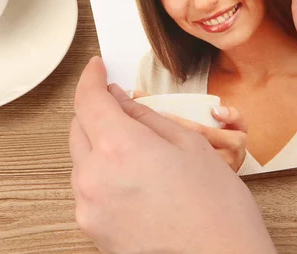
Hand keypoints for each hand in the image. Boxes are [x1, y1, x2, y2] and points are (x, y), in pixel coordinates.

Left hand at [70, 57, 276, 253]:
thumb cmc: (217, 211)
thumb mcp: (189, 145)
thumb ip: (146, 117)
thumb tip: (120, 100)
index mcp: (118, 147)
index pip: (87, 99)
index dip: (90, 78)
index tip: (96, 68)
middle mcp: (93, 176)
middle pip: (78, 128)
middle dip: (95, 112)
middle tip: (121, 107)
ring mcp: (88, 206)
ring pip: (81, 160)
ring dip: (99, 146)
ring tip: (138, 154)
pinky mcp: (91, 229)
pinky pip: (88, 189)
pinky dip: (102, 175)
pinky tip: (133, 182)